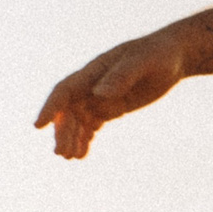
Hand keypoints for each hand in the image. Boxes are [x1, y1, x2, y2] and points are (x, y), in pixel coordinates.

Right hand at [34, 31, 192, 158]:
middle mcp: (92, 85)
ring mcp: (100, 97)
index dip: (51, 108)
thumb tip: (100, 94)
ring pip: (79, 120)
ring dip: (72, 138)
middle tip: (63, 153)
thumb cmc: (159, 54)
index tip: (38, 126)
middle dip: (64, 131)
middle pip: (70, 111)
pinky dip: (86, 138)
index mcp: (94, 70)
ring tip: (71, 157)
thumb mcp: (144, 62)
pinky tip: (82, 154)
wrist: (173, 57)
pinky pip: (92, 124)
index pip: (65, 90)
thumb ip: (122, 76)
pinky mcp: (111, 107)